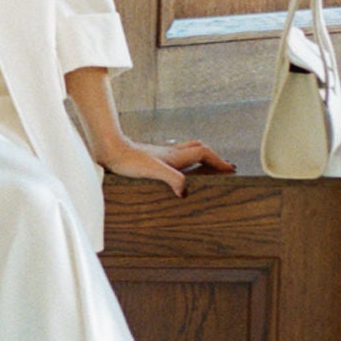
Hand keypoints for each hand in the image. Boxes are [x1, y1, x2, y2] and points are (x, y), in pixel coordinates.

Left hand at [98, 137, 235, 196]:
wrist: (109, 150)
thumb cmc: (128, 161)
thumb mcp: (153, 171)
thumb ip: (172, 179)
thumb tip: (185, 192)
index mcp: (175, 157)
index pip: (204, 153)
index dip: (218, 161)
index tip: (231, 169)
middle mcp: (170, 153)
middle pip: (199, 148)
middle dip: (213, 156)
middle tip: (222, 166)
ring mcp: (161, 155)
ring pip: (187, 150)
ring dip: (200, 156)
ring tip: (207, 166)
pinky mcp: (150, 159)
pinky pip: (175, 156)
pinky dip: (184, 161)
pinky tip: (177, 169)